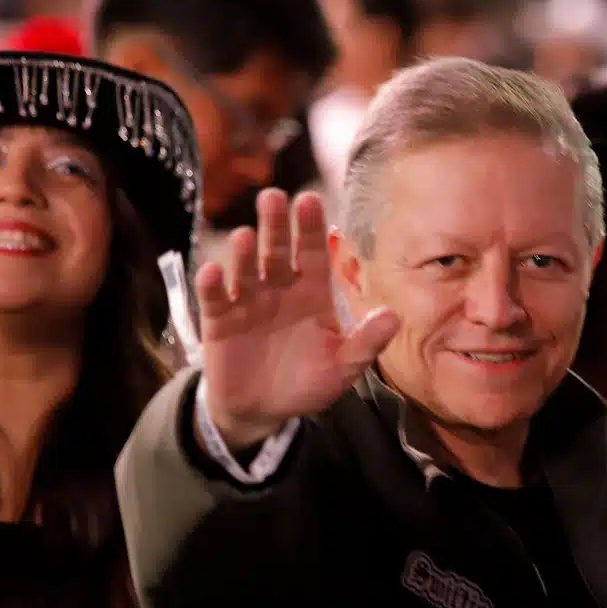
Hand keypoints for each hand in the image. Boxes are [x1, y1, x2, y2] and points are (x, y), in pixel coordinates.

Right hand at [197, 189, 398, 447]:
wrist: (263, 410)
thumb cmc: (307, 382)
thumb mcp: (342, 368)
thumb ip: (366, 343)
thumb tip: (393, 317)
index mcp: (311, 292)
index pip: (313, 252)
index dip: (310, 227)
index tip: (308, 200)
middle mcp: (278, 287)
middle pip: (276, 249)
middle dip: (275, 224)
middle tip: (273, 198)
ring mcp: (248, 301)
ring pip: (246, 267)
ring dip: (244, 252)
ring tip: (245, 237)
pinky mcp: (220, 320)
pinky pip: (216, 298)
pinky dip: (213, 284)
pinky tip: (212, 272)